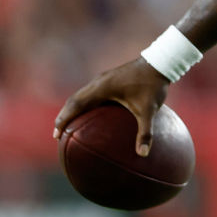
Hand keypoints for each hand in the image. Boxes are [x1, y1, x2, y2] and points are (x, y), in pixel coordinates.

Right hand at [54, 57, 170, 156]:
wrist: (160, 62)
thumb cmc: (153, 85)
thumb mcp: (150, 110)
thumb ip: (145, 132)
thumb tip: (144, 154)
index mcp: (101, 88)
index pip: (75, 105)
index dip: (63, 120)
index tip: (56, 135)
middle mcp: (99, 82)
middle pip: (74, 100)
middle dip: (64, 116)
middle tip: (59, 135)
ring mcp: (104, 79)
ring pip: (81, 95)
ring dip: (73, 109)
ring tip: (70, 126)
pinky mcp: (110, 78)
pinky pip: (92, 92)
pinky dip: (85, 104)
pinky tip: (92, 115)